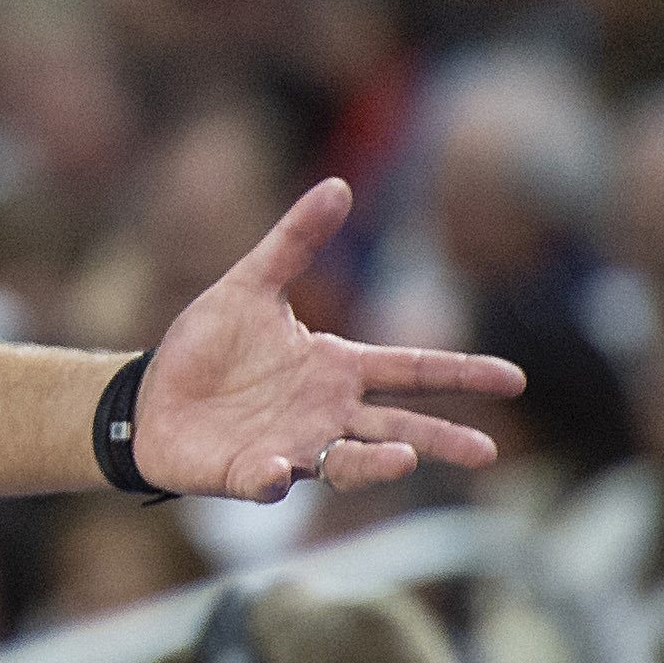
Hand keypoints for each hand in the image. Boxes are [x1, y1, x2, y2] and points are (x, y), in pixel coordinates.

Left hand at [134, 177, 524, 502]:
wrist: (151, 397)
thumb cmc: (207, 347)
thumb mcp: (249, 285)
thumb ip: (294, 242)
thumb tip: (338, 184)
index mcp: (335, 367)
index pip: (410, 369)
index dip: (460, 372)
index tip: (512, 377)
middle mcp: (327, 413)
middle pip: (398, 426)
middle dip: (440, 439)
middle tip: (487, 452)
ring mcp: (294, 447)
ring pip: (348, 462)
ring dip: (375, 463)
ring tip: (404, 458)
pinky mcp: (249, 473)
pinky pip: (268, 479)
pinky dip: (273, 477)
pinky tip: (277, 470)